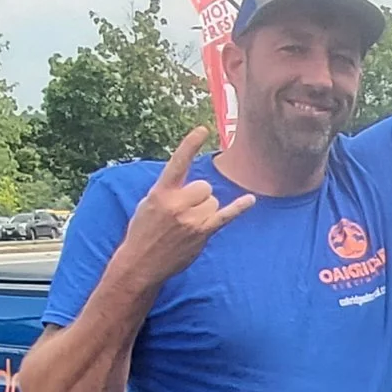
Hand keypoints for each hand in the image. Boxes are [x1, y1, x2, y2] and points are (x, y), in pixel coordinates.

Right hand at [116, 127, 255, 285]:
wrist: (141, 262)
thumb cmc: (144, 231)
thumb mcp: (148, 204)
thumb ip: (169, 190)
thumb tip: (191, 185)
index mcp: (161, 192)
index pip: (178, 163)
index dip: (190, 145)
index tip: (203, 129)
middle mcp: (177, 203)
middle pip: (205, 187)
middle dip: (198, 197)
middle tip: (184, 212)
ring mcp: (191, 219)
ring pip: (213, 202)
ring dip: (205, 211)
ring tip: (188, 225)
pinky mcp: (202, 233)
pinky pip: (226, 216)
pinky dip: (239, 208)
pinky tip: (251, 200)